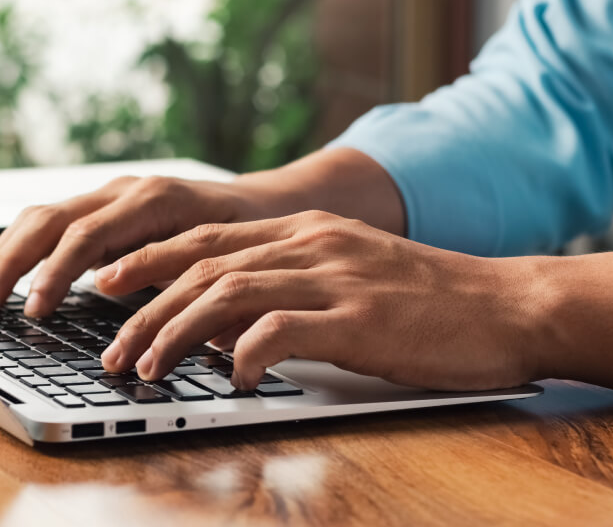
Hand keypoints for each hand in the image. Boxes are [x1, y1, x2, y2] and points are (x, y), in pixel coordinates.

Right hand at [0, 176, 265, 315]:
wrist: (269, 204)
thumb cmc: (253, 237)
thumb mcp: (225, 260)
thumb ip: (178, 279)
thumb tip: (131, 308)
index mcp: (154, 199)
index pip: (87, 234)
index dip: (56, 273)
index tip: (36, 311)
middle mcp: (124, 190)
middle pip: (49, 219)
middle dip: (11, 263)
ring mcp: (109, 196)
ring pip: (41, 217)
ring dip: (6, 256)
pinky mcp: (102, 209)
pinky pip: (51, 223)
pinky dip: (22, 250)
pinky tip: (5, 278)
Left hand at [96, 210, 544, 390]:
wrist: (507, 305)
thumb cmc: (422, 303)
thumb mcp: (341, 281)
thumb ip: (278, 294)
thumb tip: (212, 330)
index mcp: (301, 231)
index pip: (203, 239)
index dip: (147, 260)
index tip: (105, 286)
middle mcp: (309, 244)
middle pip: (201, 266)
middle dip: (144, 308)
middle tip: (112, 349)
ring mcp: (333, 277)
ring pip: (226, 295)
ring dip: (175, 334)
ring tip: (147, 369)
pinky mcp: (358, 318)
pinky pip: (280, 332)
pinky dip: (243, 356)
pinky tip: (230, 380)